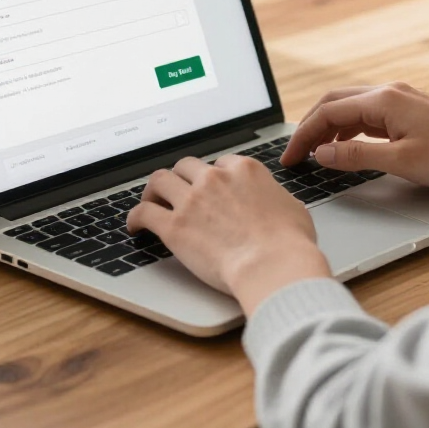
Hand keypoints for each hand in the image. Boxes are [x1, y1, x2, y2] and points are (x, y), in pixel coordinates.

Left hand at [127, 155, 331, 315]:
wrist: (273, 264)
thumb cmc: (289, 242)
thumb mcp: (293, 208)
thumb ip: (276, 198)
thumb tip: (275, 203)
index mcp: (244, 170)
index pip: (220, 163)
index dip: (213, 176)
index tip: (209, 187)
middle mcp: (214, 178)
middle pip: (186, 166)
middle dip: (181, 178)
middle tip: (178, 191)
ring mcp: (192, 200)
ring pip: (160, 180)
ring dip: (154, 190)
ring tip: (151, 201)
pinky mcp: (174, 226)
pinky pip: (144, 212)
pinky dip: (135, 217)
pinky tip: (135, 226)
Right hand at [283, 81, 428, 187]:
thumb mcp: (400, 162)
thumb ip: (356, 157)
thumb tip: (321, 154)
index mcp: (383, 100)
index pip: (327, 112)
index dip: (303, 136)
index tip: (290, 158)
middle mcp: (388, 92)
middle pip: (334, 102)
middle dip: (310, 127)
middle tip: (296, 153)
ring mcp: (398, 98)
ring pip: (350, 107)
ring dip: (328, 127)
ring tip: (315, 153)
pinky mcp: (407, 108)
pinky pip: (367, 114)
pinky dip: (348, 128)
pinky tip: (345, 147)